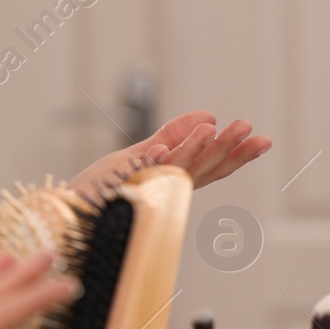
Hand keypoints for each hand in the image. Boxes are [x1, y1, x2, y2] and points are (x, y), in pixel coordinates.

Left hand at [68, 109, 271, 197]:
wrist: (66, 212)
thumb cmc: (100, 188)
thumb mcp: (139, 154)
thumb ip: (172, 137)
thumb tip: (208, 116)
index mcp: (173, 180)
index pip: (212, 167)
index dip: (237, 154)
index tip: (263, 140)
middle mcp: (163, 187)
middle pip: (203, 168)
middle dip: (227, 148)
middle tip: (250, 129)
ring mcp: (144, 190)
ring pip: (177, 170)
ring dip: (196, 149)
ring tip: (216, 128)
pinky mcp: (121, 191)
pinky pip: (140, 176)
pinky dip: (150, 163)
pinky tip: (162, 146)